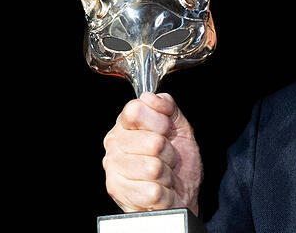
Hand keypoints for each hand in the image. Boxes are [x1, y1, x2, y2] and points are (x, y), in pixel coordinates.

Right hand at [103, 92, 202, 214]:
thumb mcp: (180, 129)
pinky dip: (164, 192)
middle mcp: (114, 147)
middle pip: (151, 141)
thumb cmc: (178, 164)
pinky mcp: (120, 195)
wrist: (181, 197)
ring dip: (167, 173)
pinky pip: (152, 190)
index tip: (166, 131)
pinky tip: (160, 190)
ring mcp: (114, 171)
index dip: (161, 122)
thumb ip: (169, 108)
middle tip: (167, 158)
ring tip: (164, 175)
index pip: (136, 110)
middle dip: (168, 152)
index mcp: (125, 127)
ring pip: (152, 167)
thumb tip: (152, 97)